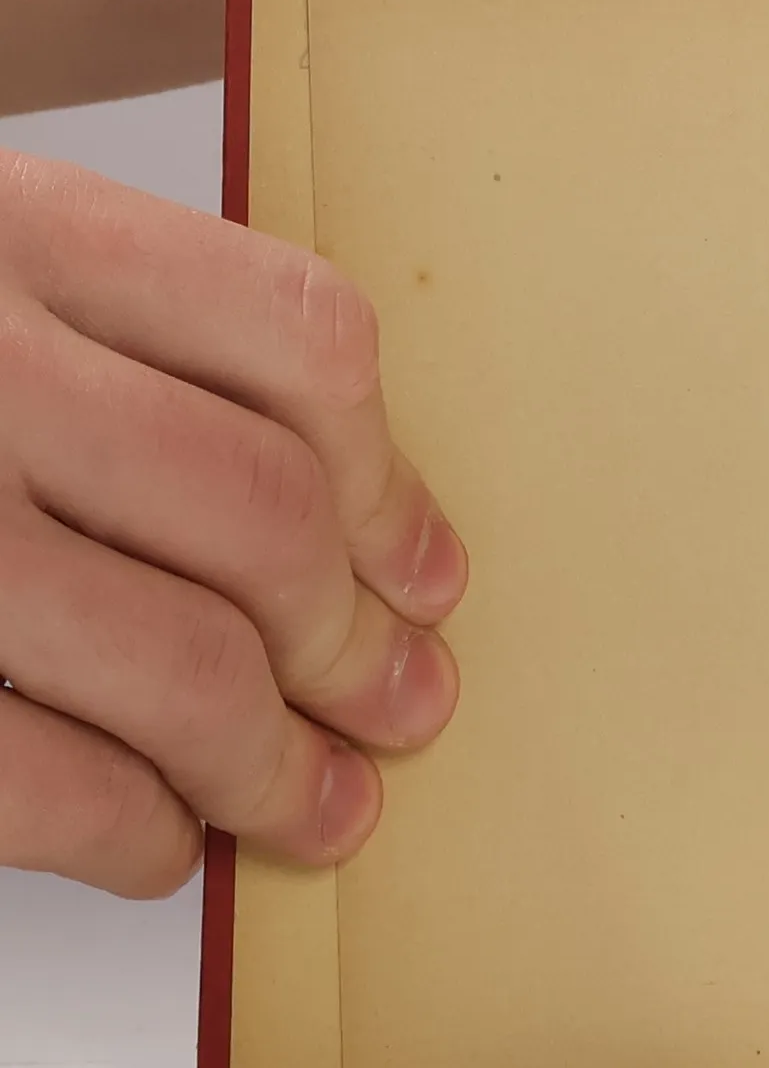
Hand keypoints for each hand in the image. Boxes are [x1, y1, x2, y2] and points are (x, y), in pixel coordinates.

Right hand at [0, 153, 465, 896]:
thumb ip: (116, 346)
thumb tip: (352, 535)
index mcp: (10, 226)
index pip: (298, 339)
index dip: (393, 482)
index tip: (429, 571)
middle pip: (267, 523)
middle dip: (359, 650)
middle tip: (404, 709)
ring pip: (182, 666)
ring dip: (277, 767)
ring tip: (323, 806)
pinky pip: (47, 783)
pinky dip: (138, 832)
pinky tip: (163, 841)